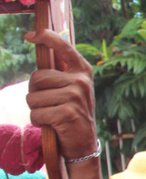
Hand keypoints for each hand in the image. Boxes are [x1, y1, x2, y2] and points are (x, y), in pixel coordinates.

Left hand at [26, 30, 98, 160]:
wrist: (84, 143)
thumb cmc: (71, 112)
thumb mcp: (71, 88)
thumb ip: (60, 71)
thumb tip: (41, 43)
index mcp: (82, 71)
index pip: (62, 46)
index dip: (45, 37)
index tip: (29, 36)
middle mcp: (80, 81)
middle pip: (37, 77)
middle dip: (35, 92)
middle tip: (49, 103)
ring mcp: (75, 96)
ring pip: (33, 98)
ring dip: (36, 110)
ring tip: (52, 115)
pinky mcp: (67, 113)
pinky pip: (36, 114)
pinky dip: (39, 122)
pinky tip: (52, 125)